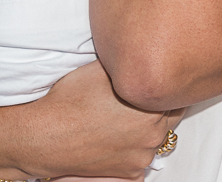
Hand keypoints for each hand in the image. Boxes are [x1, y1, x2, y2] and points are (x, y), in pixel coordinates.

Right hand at [15, 61, 182, 179]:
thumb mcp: (104, 67)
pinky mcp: (129, 173)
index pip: (176, 93)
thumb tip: (142, 51)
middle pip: (170, 116)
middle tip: (140, 96)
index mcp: (153, 107)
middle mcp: (153, 135)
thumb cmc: (71, 100)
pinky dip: (136, 148)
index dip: (164, 83)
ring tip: (125, 116)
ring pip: (157, 138)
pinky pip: (142, 158)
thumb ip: (130, 63)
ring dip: (149, 127)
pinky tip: (119, 136)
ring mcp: (142, 157)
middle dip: (159, 105)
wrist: (45, 135)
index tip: (157, 76)